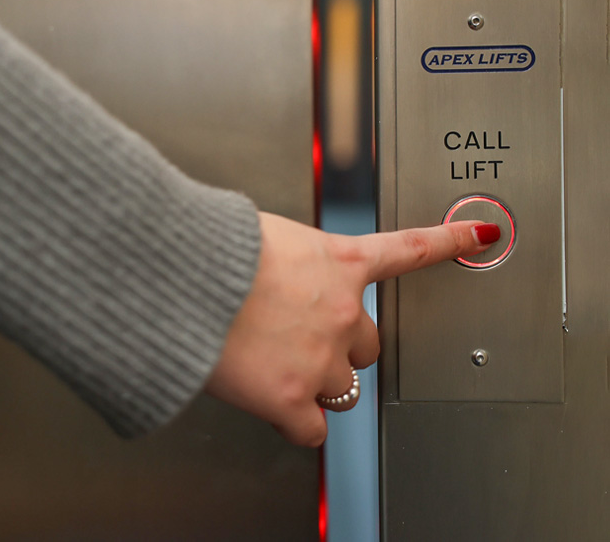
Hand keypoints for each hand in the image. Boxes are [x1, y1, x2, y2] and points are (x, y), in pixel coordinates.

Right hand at [206, 213, 499, 446]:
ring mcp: (322, 358)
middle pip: (367, 343)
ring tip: (273, 361)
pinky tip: (269, 396)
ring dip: (313, 379)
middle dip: (340, 343)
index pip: (409, 248)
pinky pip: (312, 425)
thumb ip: (293, 261)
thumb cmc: (214, 250)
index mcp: (338, 262)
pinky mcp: (293, 398)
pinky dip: (294, 417)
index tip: (477, 236)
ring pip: (340, 385)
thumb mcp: (264, 236)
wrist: (184, 280)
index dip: (448, 242)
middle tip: (300, 336)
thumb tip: (284, 272)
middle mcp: (341, 311)